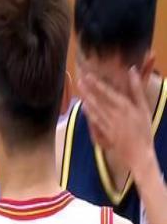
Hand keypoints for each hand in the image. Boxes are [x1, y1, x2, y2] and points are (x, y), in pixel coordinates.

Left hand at [78, 68, 155, 183]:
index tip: (89, 76)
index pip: (108, 93)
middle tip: (79, 80)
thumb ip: (137, 89)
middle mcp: (115, 114)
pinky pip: (95, 121)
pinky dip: (88, 113)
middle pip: (98, 100)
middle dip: (88, 90)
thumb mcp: (143, 108)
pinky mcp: (104, 132)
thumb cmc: (144, 130)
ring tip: (79, 90)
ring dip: (86, 99)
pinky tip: (83, 106)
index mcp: (125, 107)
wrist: (139, 153)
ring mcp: (108, 124)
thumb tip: (132, 70)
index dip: (97, 84)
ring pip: (94, 109)